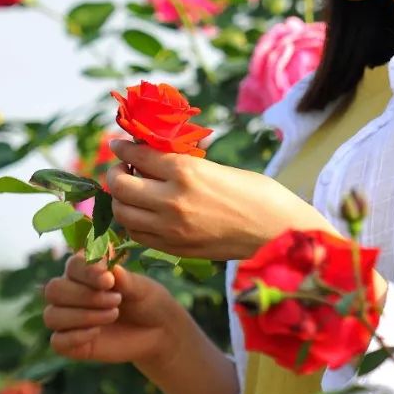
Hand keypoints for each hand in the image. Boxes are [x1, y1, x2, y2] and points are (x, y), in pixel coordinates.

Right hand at [43, 252, 183, 365]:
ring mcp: (69, 320)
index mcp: (85, 272)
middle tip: (116, 300)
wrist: (158, 331)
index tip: (109, 280)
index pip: (71, 265)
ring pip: (52, 316)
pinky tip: (97, 332)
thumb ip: (125, 279)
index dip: (86, 271)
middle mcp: (71, 293)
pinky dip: (75, 336)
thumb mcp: (142, 288)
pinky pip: (57, 341)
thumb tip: (109, 268)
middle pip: (54, 290)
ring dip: (83, 315)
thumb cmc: (148, 301)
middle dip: (85, 296)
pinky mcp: (72, 344)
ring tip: (113, 314)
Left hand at [105, 137, 334, 260]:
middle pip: (122, 185)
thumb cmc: (256, 193)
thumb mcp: (215, 168)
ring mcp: (171, 229)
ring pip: (123, 213)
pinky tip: (143, 213)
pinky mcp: (175, 249)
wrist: (277, 232)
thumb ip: (181, 165)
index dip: (123, 147)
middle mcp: (172, 200)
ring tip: (130, 191)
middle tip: (121, 168)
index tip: (117, 144)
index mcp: (185, 172)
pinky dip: (133, 222)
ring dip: (121, 199)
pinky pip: (138, 235)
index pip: (137, 155)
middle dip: (116, 173)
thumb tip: (152, 156)